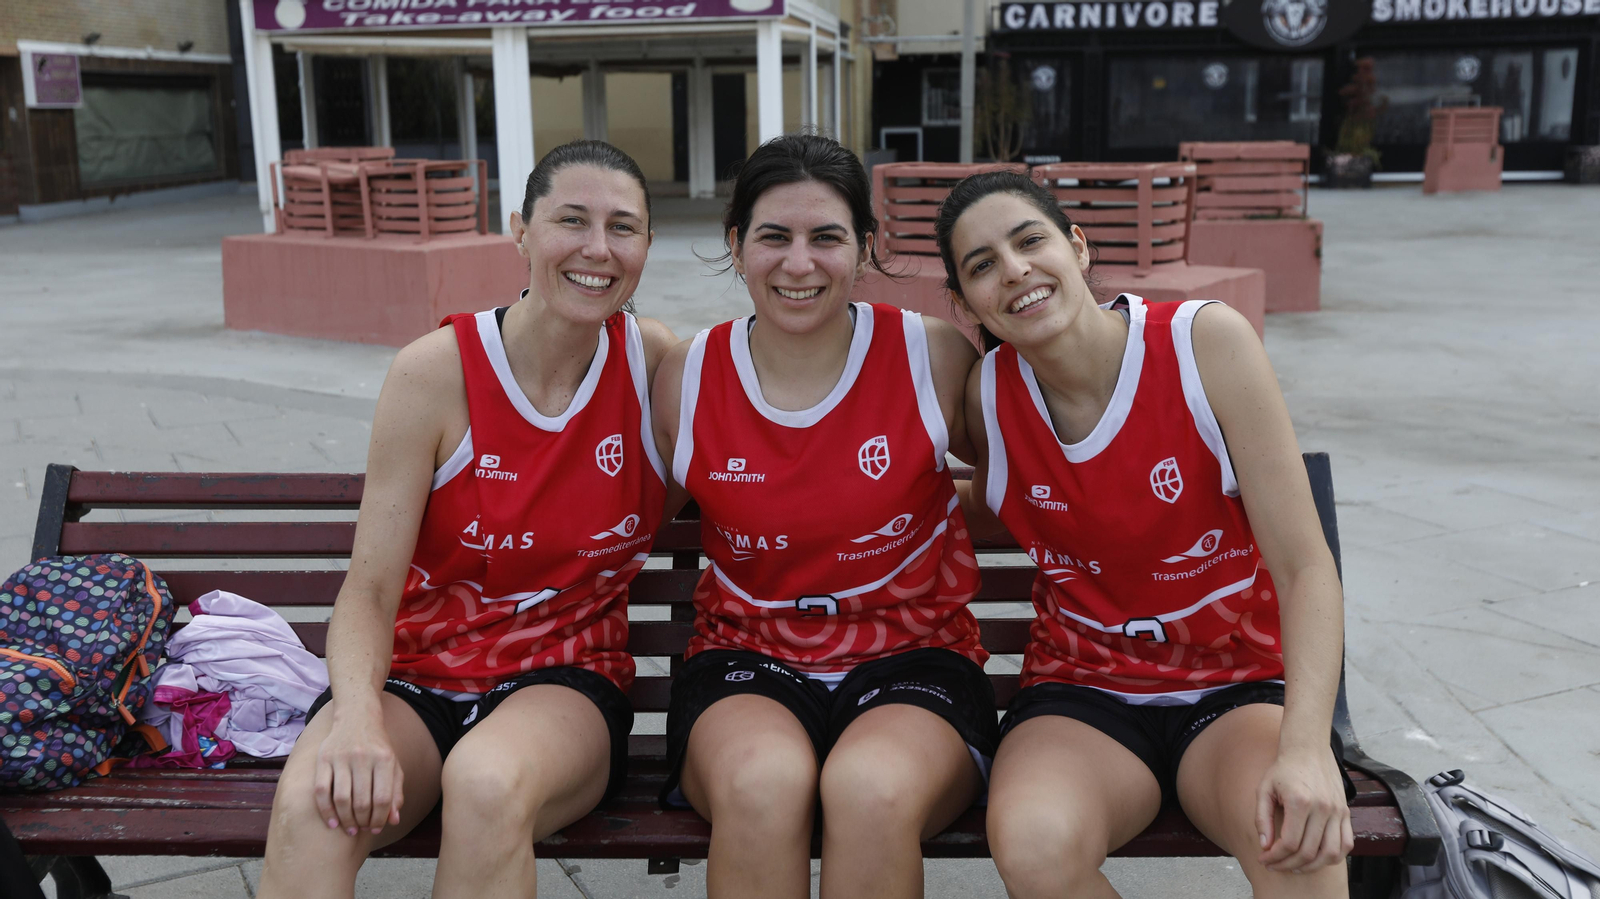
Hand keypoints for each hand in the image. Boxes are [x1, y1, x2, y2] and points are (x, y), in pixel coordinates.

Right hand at [313, 706, 404, 836]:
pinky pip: (321, 790)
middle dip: (362, 821)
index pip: (382, 798)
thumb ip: (395, 792)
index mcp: (384, 759)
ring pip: (342, 798)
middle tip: (361, 829)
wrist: (357, 718)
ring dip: (346, 819)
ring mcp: (341, 757)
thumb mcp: (393, 765)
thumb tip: (394, 821)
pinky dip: (326, 810)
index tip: (376, 828)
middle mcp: (363, 757)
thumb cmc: (378, 747)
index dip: (379, 818)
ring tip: (350, 829)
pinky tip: (332, 822)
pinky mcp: (323, 759)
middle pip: (362, 801)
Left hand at [1255, 746, 1352, 872]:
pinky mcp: (1345, 812)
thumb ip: (1262, 819)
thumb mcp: (1264, 789)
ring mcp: (1337, 811)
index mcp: (1300, 801)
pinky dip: (1333, 857)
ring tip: (1295, 866)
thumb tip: (1265, 846)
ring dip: (1312, 866)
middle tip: (1275, 865)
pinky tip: (1316, 858)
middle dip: (1288, 864)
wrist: (1308, 749)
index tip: (1263, 858)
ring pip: (1331, 854)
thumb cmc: (1283, 769)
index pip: (1289, 843)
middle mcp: (1322, 808)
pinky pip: (1346, 844)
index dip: (1274, 856)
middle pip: (1309, 852)